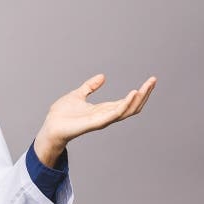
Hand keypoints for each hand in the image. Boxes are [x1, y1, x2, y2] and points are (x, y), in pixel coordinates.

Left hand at [35, 74, 156, 162]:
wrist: (50, 126)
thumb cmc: (61, 114)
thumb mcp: (78, 94)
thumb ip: (90, 86)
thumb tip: (103, 76)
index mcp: (104, 109)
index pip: (127, 101)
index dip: (140, 92)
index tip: (151, 80)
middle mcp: (106, 116)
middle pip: (132, 106)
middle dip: (145, 94)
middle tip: (153, 80)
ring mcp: (103, 120)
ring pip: (127, 110)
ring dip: (138, 98)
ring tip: (146, 87)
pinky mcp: (96, 123)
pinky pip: (115, 114)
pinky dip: (125, 104)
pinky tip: (133, 94)